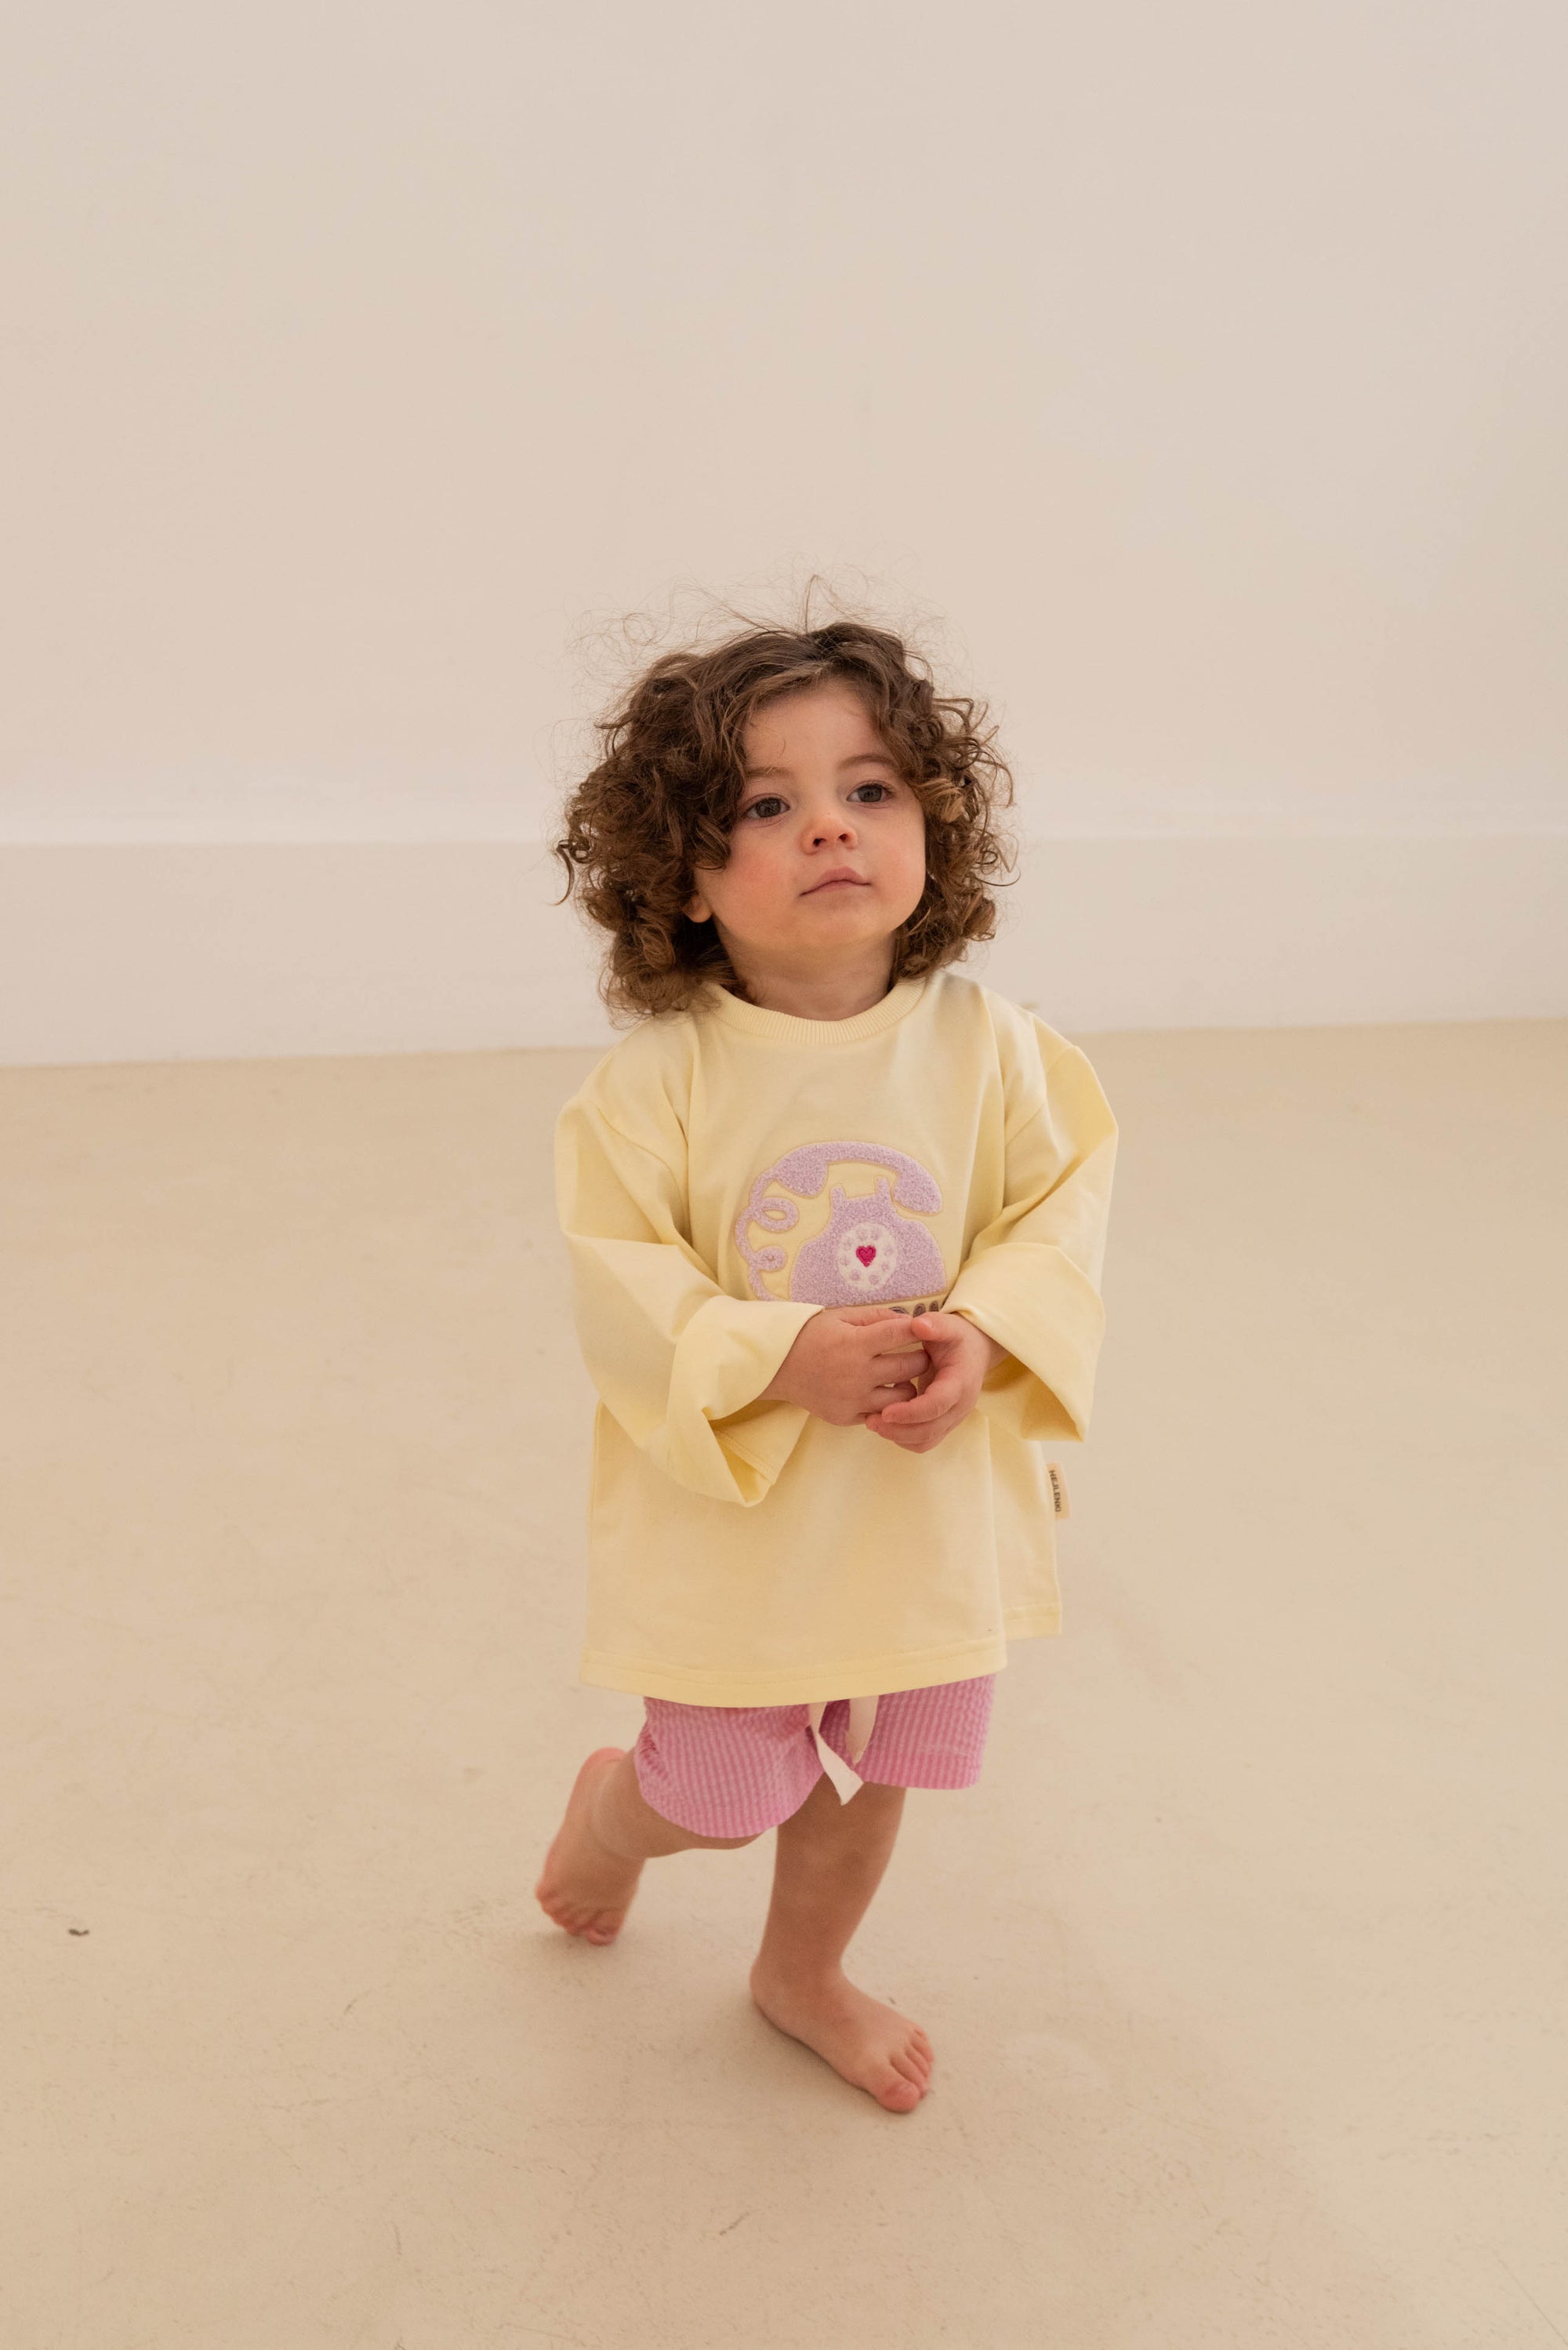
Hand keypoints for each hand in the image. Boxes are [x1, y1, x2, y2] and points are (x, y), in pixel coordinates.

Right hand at [758, 1307, 931, 1426]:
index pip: (900, 1333)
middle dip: (921, 1358)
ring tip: (900, 1376)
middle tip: (919, 1353)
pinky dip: (887, 1404)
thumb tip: (909, 1321)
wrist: (777, 1366)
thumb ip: (876, 1317)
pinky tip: (882, 1391)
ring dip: (907, 1385)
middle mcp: (857, 1373)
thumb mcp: (841, 1316)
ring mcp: (853, 1399)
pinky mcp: (847, 1417)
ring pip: (903, 1397)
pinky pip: (882, 1414)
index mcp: (855, 1343)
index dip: (918, 1329)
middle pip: (910, 1367)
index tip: (927, 1329)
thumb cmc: (811, 1335)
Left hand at [863, 1311, 1007, 1452]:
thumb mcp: (949, 1326)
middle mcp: (960, 1406)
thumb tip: (918, 1325)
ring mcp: (952, 1418)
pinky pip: (924, 1442)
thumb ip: (935, 1324)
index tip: (885, 1411)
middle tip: (871, 1421)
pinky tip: (885, 1425)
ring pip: (926, 1440)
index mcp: (961, 1382)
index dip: (911, 1411)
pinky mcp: (943, 1424)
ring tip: (873, 1423)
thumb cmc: (957, 1338)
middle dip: (899, 1429)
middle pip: (930, 1430)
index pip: (937, 1405)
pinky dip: (904, 1438)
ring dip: (899, 1436)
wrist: (973, 1352)